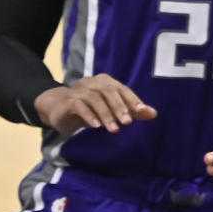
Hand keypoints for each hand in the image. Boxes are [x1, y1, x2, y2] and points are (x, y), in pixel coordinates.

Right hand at [33, 74, 156, 134]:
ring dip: (105, 114)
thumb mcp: (111, 109)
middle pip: (107, 90)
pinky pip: (79, 105)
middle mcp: (91, 82)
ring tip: (114, 130)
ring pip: (94, 98)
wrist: (59, 108)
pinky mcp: (68, 101)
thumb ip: (131, 110)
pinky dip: (88, 115)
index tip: (142, 112)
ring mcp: (78, 90)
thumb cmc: (90, 108)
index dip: (131, 99)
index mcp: (104, 82)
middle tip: (127, 123)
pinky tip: (96, 126)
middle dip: (119, 106)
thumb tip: (153, 113)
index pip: (121, 88)